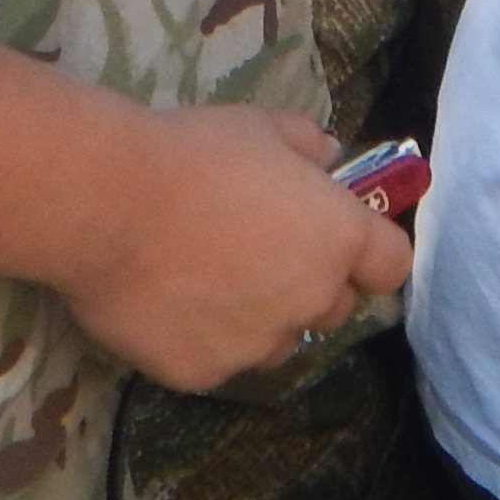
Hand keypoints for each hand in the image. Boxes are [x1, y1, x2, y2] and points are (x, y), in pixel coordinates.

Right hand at [49, 104, 408, 392]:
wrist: (108, 207)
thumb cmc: (193, 154)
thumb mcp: (261, 127)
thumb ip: (307, 145)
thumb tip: (328, 158)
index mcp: (337, 238)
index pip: (391, 264)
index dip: (372, 253)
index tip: (344, 240)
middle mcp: (308, 299)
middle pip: (333, 306)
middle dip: (310, 284)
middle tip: (259, 253)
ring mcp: (256, 344)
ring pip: (275, 340)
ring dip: (259, 317)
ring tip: (205, 280)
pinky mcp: (203, 373)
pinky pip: (217, 358)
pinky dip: (202, 337)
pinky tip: (165, 302)